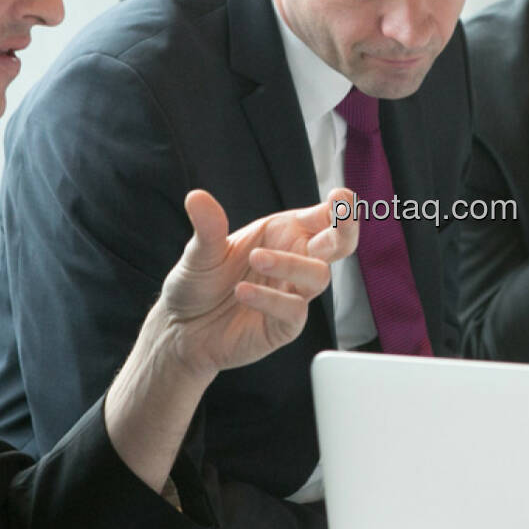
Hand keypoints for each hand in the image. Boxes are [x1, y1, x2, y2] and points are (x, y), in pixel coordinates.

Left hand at [158, 187, 358, 376]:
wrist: (182, 330)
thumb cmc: (199, 285)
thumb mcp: (200, 252)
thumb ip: (207, 227)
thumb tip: (196, 197)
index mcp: (283, 234)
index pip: (322, 217)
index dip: (339, 207)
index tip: (340, 198)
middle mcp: (294, 260)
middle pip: (339, 244)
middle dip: (346, 228)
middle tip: (343, 212)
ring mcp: (293, 293)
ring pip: (318, 276)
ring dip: (291, 263)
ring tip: (256, 258)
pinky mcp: (285, 326)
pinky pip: (295, 310)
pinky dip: (271, 299)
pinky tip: (243, 292)